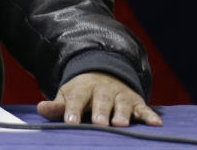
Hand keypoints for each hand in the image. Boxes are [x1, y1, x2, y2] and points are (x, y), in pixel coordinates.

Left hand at [37, 71, 161, 126]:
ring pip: (122, 103)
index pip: (77, 98)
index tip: (70, 122)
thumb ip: (56, 105)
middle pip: (101, 100)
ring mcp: (120, 94)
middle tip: (98, 123)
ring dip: (122, 112)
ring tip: (120, 123)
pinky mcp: (135, 101)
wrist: (103, 74)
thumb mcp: (67, 95)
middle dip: (100, 112)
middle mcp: (103, 89)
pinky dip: (149, 115)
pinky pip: (144, 108)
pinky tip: (156, 123)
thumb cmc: (82, 93)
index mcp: (83, 88)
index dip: (73, 110)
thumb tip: (41, 108)